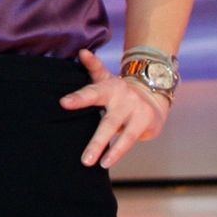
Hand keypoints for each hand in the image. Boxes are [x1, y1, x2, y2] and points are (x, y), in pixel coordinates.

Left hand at [61, 49, 168, 169]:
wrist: (153, 91)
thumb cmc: (119, 90)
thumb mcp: (106, 79)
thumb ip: (93, 68)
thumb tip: (82, 52)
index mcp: (110, 88)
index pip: (92, 93)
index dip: (78, 98)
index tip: (63, 104)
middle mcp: (124, 100)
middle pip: (108, 122)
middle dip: (97, 141)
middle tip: (84, 159)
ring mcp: (136, 112)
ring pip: (123, 135)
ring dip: (110, 150)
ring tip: (97, 164)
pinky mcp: (146, 124)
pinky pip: (130, 139)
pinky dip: (119, 151)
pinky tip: (108, 161)